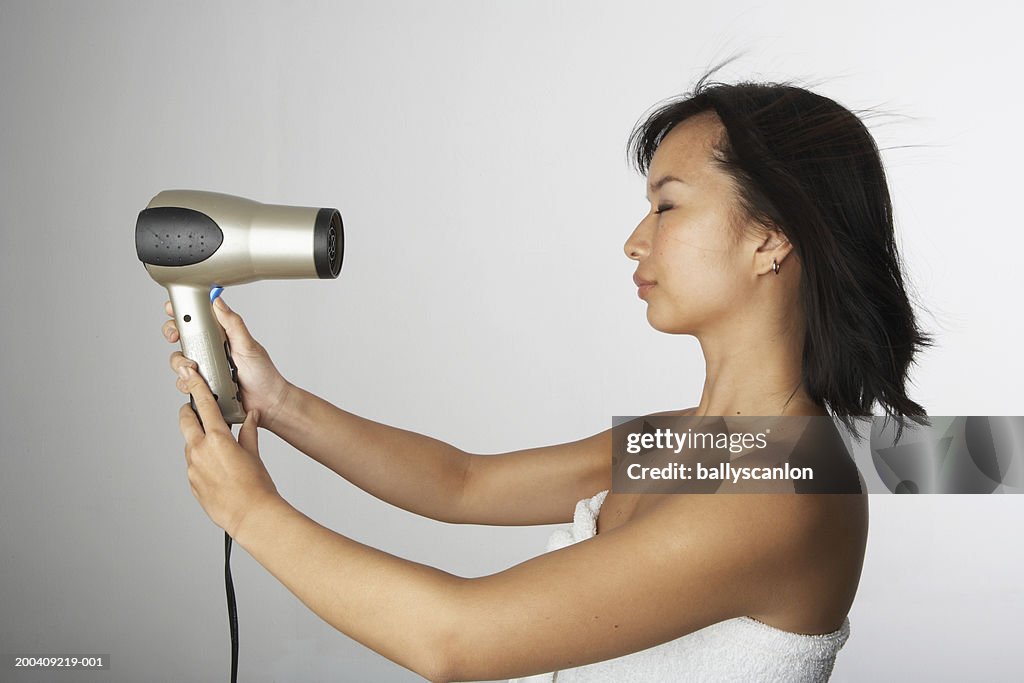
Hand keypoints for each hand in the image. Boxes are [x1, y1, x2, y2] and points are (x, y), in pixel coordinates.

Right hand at [164, 296, 292, 431]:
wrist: (266, 403)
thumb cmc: (262, 373)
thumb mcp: (248, 345)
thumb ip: (232, 323)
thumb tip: (218, 301)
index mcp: (220, 336)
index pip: (197, 319)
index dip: (182, 313)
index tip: (173, 310)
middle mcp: (209, 351)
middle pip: (181, 338)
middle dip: (173, 334)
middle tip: (176, 337)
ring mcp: (205, 369)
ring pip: (179, 362)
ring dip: (181, 363)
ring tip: (196, 368)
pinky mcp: (202, 386)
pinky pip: (185, 383)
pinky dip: (187, 383)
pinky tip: (202, 384)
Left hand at [177, 363, 281, 536]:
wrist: (250, 515)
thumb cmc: (257, 486)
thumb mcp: (254, 454)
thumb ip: (248, 432)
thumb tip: (251, 417)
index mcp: (217, 439)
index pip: (203, 405)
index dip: (196, 386)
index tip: (190, 375)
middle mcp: (200, 451)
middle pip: (186, 421)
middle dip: (190, 412)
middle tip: (199, 411)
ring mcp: (192, 467)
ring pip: (189, 444)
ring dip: (198, 440)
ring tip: (219, 449)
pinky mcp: (191, 482)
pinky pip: (193, 464)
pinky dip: (201, 460)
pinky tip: (218, 469)